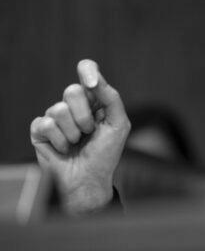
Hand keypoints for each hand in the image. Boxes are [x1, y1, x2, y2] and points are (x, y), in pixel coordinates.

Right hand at [30, 60, 130, 214]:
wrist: (89, 179)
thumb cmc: (106, 153)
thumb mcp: (118, 124)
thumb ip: (111, 99)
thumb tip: (95, 80)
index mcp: (94, 99)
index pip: (88, 71)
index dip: (87, 70)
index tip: (92, 82)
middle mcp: (74, 105)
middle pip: (72, 91)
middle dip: (84, 116)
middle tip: (90, 132)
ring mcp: (55, 117)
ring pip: (58, 109)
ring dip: (73, 132)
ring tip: (78, 143)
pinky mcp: (40, 130)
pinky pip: (46, 124)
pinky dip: (60, 140)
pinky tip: (64, 149)